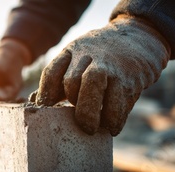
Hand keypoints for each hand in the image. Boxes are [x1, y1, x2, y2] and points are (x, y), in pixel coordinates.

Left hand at [30, 15, 170, 135]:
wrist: (139, 38)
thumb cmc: (100, 57)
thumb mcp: (77, 59)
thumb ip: (58, 80)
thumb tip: (35, 102)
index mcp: (72, 51)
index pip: (52, 73)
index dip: (45, 96)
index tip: (46, 113)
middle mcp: (89, 55)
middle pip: (72, 80)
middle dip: (71, 104)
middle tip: (76, 123)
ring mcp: (110, 66)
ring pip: (93, 85)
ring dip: (90, 113)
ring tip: (91, 129)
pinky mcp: (130, 78)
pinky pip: (119, 101)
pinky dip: (114, 119)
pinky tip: (111, 128)